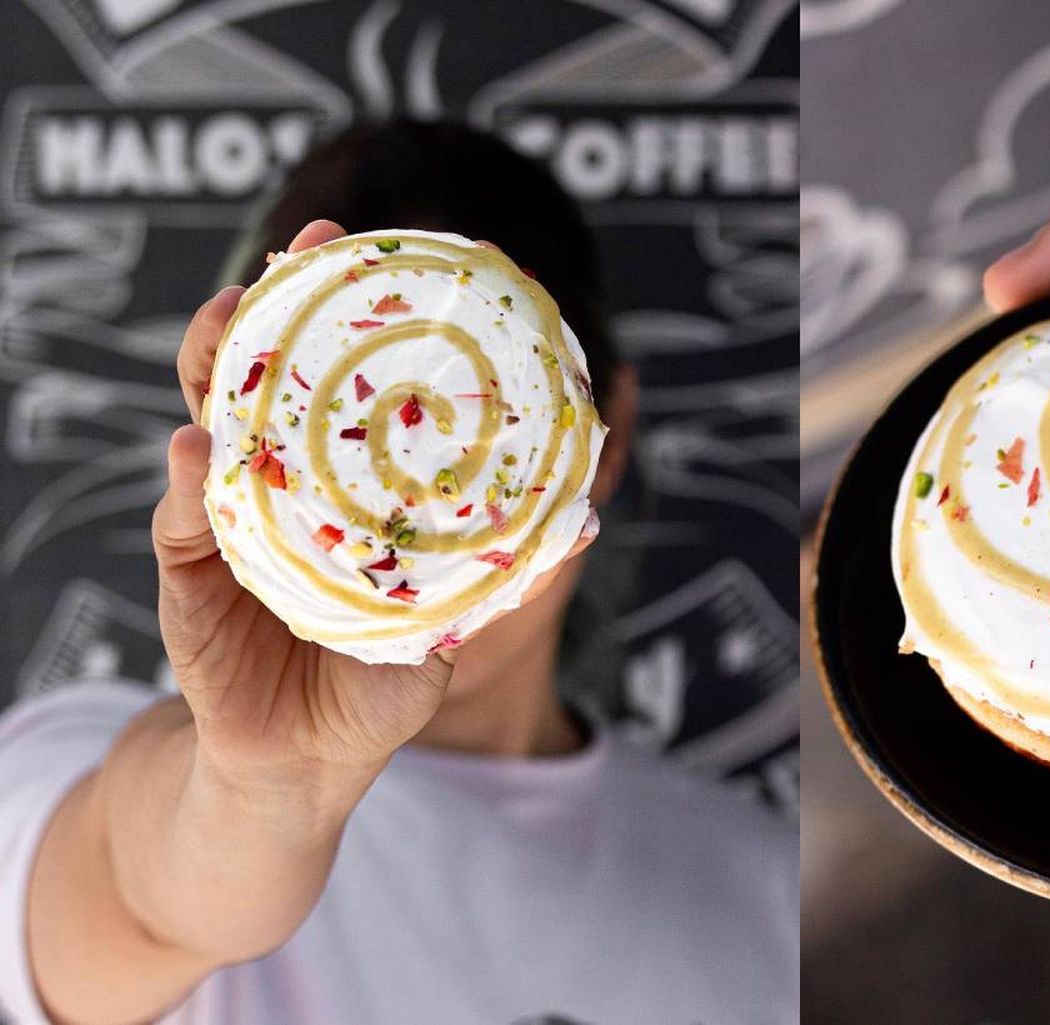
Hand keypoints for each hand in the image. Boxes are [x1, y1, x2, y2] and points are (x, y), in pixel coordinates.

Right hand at [158, 220, 592, 784]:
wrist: (310, 764)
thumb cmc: (378, 682)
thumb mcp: (448, 620)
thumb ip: (497, 569)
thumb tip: (587, 521)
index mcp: (332, 484)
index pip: (330, 383)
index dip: (342, 316)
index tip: (364, 248)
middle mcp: (273, 487)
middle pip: (262, 379)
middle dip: (275, 307)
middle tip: (302, 248)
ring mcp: (223, 524)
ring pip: (209, 426)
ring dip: (215, 367)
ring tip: (231, 318)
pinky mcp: (188, 580)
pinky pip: (181, 521)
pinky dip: (185, 482)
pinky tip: (195, 446)